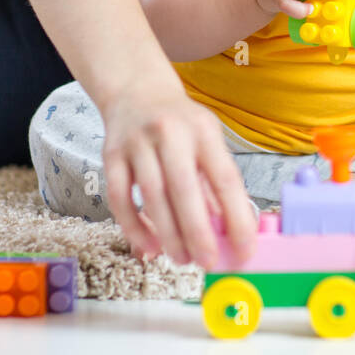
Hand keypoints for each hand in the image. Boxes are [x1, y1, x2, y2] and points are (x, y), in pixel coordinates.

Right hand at [98, 71, 257, 268]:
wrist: (137, 91)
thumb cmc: (181, 125)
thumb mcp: (206, 141)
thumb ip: (214, 182)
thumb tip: (228, 232)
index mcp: (204, 131)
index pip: (224, 178)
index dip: (236, 217)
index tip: (243, 249)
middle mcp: (171, 133)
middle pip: (184, 189)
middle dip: (198, 232)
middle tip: (207, 262)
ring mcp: (138, 143)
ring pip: (152, 196)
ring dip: (168, 234)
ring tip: (182, 258)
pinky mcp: (111, 155)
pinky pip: (120, 198)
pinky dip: (134, 227)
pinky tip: (149, 247)